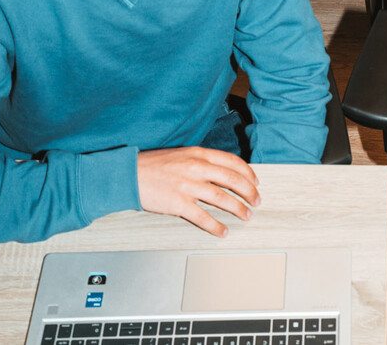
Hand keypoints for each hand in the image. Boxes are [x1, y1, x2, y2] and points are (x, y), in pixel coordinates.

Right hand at [137, 146, 259, 236]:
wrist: (130, 174)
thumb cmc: (154, 165)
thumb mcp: (181, 154)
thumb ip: (201, 160)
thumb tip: (221, 171)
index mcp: (198, 154)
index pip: (231, 161)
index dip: (247, 173)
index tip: (255, 181)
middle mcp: (196, 167)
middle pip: (232, 179)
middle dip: (249, 192)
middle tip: (257, 201)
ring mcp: (188, 186)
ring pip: (222, 198)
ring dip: (238, 208)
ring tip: (246, 216)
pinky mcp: (178, 203)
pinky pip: (203, 217)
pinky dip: (216, 226)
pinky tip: (223, 231)